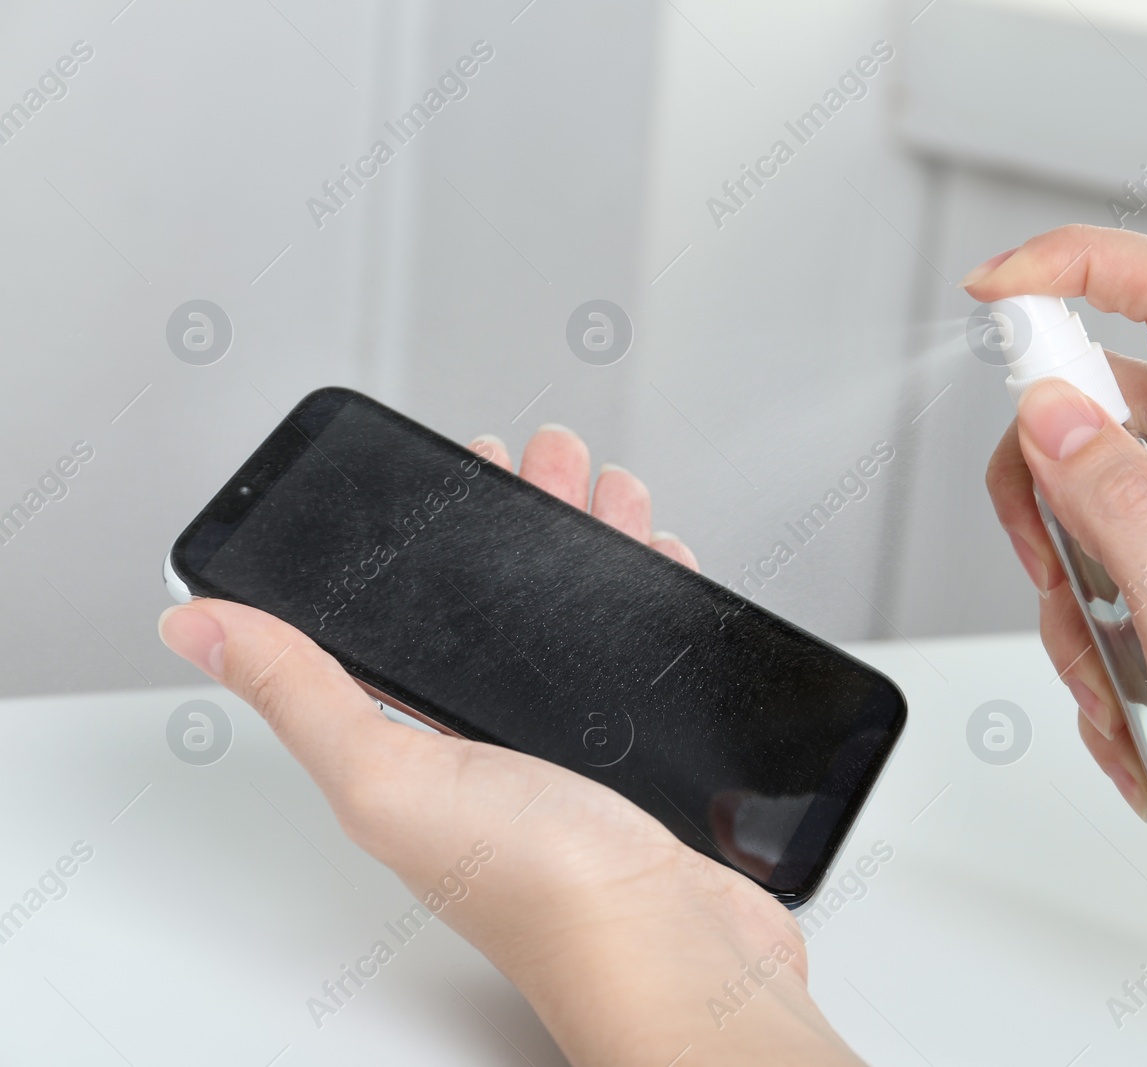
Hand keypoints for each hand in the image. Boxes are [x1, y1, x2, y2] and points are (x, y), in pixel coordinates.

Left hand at [159, 425, 861, 1066]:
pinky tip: (660, 574)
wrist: (676, 954)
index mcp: (418, 742)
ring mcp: (572, 748)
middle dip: (525, 519)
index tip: (453, 470)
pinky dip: (648, 603)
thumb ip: (300, 694)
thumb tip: (196, 625)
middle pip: (501, 603)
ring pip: (578, 620)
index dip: (427, 535)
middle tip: (544, 462)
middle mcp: (492, 742)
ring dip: (593, 547)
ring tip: (608, 494)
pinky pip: (638, 658)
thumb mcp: (392, 776)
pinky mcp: (640, 757)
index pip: (404, 614)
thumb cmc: (547, 892)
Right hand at [969, 226, 1146, 1056]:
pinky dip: (1100, 636)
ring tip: (1114, 686)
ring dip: (1073, 599)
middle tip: (1054, 581)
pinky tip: (1131, 708)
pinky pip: (1121, 566)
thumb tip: (1049, 411)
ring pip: (1094, 502)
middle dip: (1045, 503)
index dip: (1076, 265)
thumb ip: (1122, 511)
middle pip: (1103, 408)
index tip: (989, 291)